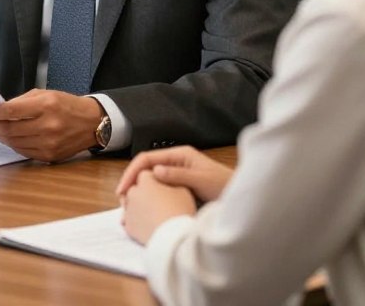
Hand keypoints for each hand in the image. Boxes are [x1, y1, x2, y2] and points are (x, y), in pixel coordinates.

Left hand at [0, 89, 102, 161]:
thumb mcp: (45, 94)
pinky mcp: (50, 156)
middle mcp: (48, 126)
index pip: (11, 112)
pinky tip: (9, 138)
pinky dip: (13, 145)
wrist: (92, 123)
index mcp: (46, 105)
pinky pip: (23, 152)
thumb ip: (21, 102)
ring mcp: (49, 144)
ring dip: (0, 136)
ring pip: (14, 143)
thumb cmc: (66, 105)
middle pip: (9, 130)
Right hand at [116, 145, 231, 202]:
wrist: (242, 199)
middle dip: (131, 183)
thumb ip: (179, 175)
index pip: (147, 158)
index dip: (132, 172)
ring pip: (150, 181)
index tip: (123, 189)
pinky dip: (149, 198)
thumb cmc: (226, 186)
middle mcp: (175, 162)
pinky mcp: (179, 188)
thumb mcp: (202, 179)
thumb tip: (155, 171)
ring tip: (129, 208)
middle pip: (145, 169)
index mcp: (179, 155)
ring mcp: (177, 175)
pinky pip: (159, 190)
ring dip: (138, 192)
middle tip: (122, 202)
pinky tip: (144, 209)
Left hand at [121, 170, 195, 244]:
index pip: (147, 175)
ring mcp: (129, 210)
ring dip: (142, 208)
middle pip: (138, 189)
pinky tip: (151, 226)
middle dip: (147, 194)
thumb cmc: (180, 210)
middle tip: (161, 202)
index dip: (157, 181)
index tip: (166, 188)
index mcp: (145, 180)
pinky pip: (132, 221)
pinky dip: (139, 222)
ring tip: (157, 215)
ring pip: (133, 205)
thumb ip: (172, 180)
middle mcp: (133, 192)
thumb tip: (167, 180)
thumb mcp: (183, 189)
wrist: (173, 237)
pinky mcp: (129, 226)